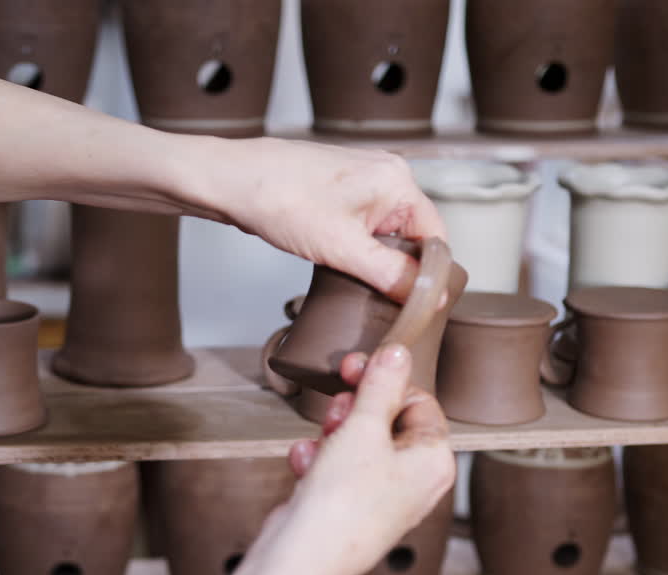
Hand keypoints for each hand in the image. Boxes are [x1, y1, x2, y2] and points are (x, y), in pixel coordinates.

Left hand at [211, 138, 446, 303]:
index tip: (417, 305)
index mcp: (398, 181)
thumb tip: (427, 296)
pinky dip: (360, 249)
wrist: (231, 181)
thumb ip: (390, 274)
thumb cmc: (280, 199)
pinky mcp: (341, 191)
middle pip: (414, 236)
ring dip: (378, 262)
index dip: (429, 274)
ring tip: (360, 285)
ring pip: (388, 233)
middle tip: (385, 300)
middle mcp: (387, 175)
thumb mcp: (342, 248)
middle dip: (401, 269)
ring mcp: (363, 181)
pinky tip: (344, 267)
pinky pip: (366, 227)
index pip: (436, 237)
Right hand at [279, 344, 455, 574]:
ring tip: (320, 443)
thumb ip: (381, 385)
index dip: (386, 382)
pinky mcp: (350, 508)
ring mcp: (382, 498)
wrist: (302, 557)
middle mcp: (415, 482)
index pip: (420, 402)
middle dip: (354, 410)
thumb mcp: (363, 427)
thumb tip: (399, 353)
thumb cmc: (343, 501)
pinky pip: (337, 468)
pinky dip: (318, 461)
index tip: (356, 367)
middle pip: (388, 421)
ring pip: (358, 442)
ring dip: (332, 435)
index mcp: (434, 462)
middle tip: (336, 404)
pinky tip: (304, 465)